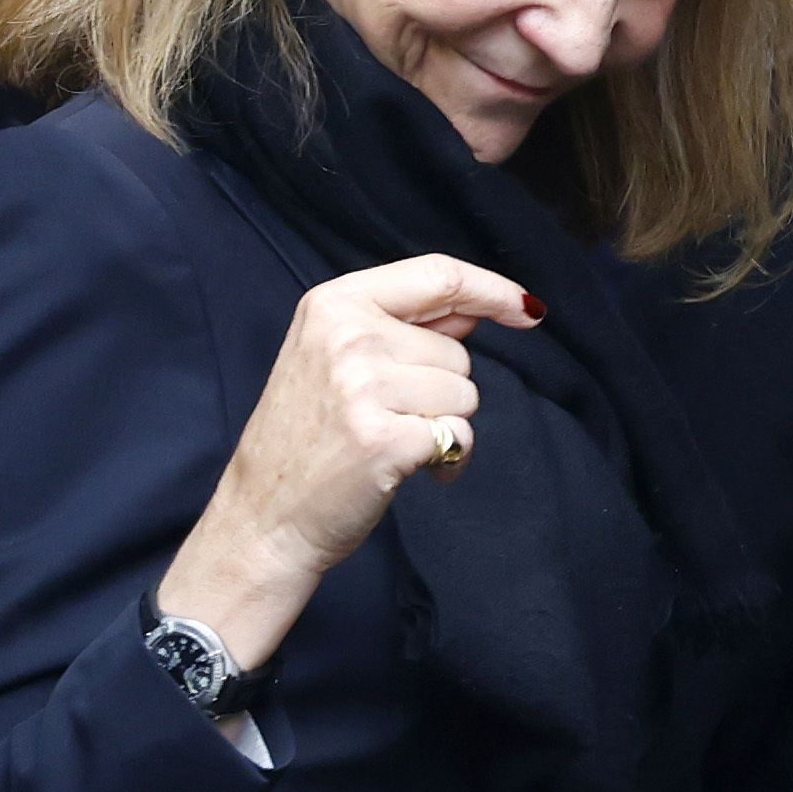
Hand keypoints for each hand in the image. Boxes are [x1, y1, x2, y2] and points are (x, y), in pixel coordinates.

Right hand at [157, 256, 540, 668]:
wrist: (264, 516)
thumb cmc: (306, 439)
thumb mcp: (333, 357)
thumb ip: (403, 326)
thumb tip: (475, 307)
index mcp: (333, 304)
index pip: (436, 275)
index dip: (493, 290)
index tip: (528, 309)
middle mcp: (348, 336)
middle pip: (458, 352)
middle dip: (442, 390)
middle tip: (388, 418)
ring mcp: (364, 386)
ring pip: (465, 394)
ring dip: (445, 425)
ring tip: (393, 442)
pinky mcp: (385, 439)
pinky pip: (460, 437)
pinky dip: (448, 460)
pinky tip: (409, 470)